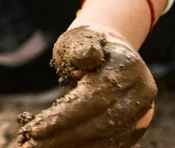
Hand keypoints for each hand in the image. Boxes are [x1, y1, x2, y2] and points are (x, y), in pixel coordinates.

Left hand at [18, 26, 156, 147]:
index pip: (93, 98)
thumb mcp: (81, 37)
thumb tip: (87, 56)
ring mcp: (143, 111)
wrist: (112, 52)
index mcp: (127, 66)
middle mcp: (141, 91)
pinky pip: (111, 144)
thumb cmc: (86, 44)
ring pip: (107, 138)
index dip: (64, 116)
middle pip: (101, 123)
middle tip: (32, 145)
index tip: (34, 129)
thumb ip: (83, 46)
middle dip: (64, 137)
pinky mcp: (137, 126)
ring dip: (72, 146)